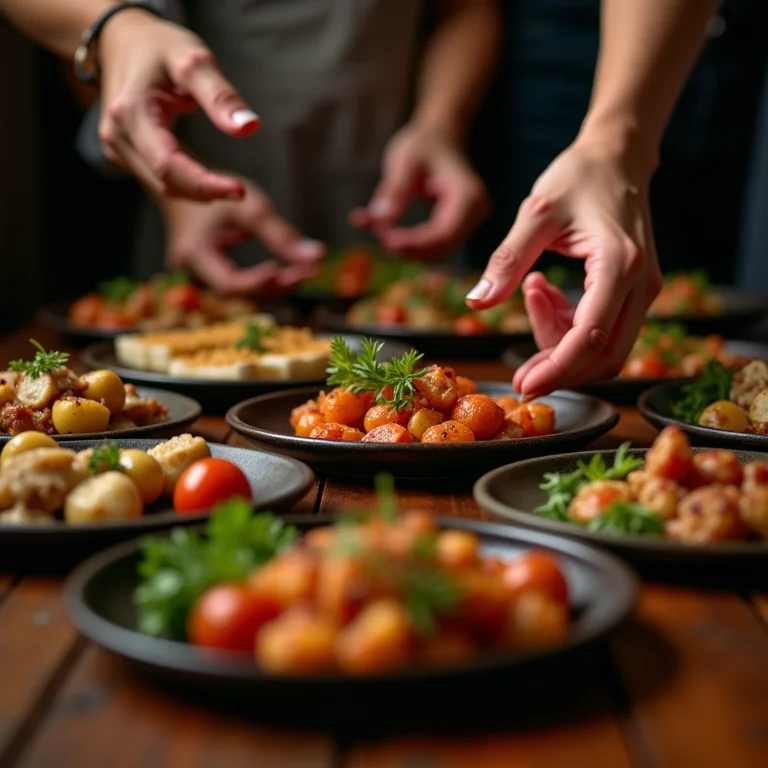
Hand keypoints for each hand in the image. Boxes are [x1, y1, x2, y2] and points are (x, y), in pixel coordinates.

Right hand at [97, 8, 258, 200]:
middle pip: (166, 182)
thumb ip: (221, 96)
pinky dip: (186, 182)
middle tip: (240, 190)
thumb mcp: (194, 60)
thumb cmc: (159, 47)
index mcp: (131, 113)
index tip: (239, 191)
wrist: (121, 40)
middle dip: (205, 191)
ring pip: (162, 186)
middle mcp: (117, 135)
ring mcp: (116, 146)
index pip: (169, 166)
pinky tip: (208, 178)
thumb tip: (249, 128)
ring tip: (228, 185)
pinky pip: (158, 178)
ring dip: (196, 191)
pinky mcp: (123, 152)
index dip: (204, 185)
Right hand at [162, 179, 325, 294]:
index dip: (258, 283)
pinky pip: (239, 281)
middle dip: (273, 286)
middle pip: (237, 292)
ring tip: (303, 272)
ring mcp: (199, 271)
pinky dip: (263, 278)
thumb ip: (282, 235)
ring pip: (240, 290)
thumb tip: (317, 256)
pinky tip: (286, 270)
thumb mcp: (250, 207)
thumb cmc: (216, 188)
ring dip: (272, 285)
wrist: (184, 180)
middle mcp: (192, 268)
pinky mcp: (210, 269)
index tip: (287, 271)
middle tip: (306, 274)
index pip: (228, 284)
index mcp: (194, 252)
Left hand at [350, 124, 489, 258]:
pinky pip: (436, 245)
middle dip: (409, 248)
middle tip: (378, 238)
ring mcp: (471, 221)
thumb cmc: (423, 144)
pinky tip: (389, 234)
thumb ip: (394, 189)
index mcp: (468, 194)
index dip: (414, 243)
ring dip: (409, 249)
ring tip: (380, 232)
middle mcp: (476, 211)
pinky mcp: (459, 227)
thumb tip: (379, 219)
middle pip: (443, 247)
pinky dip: (412, 244)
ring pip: (439, 251)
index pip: (443, 233)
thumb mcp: (405, 161)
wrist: (440, 137)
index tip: (384, 241)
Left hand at [466, 141, 662, 395]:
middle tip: (518, 370)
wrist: (618, 157)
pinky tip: (544, 292)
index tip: (522, 387)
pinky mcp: (636, 293)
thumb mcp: (535, 213)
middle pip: (605, 356)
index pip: (590, 337)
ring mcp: (644, 291)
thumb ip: (506, 260)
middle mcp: (642, 285)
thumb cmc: (577, 177)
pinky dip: (570, 327)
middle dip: (559, 370)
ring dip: (561, 344)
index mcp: (619, 265)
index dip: (555, 370)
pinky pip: (604, 330)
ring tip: (532, 293)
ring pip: (606, 349)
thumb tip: (475, 304)